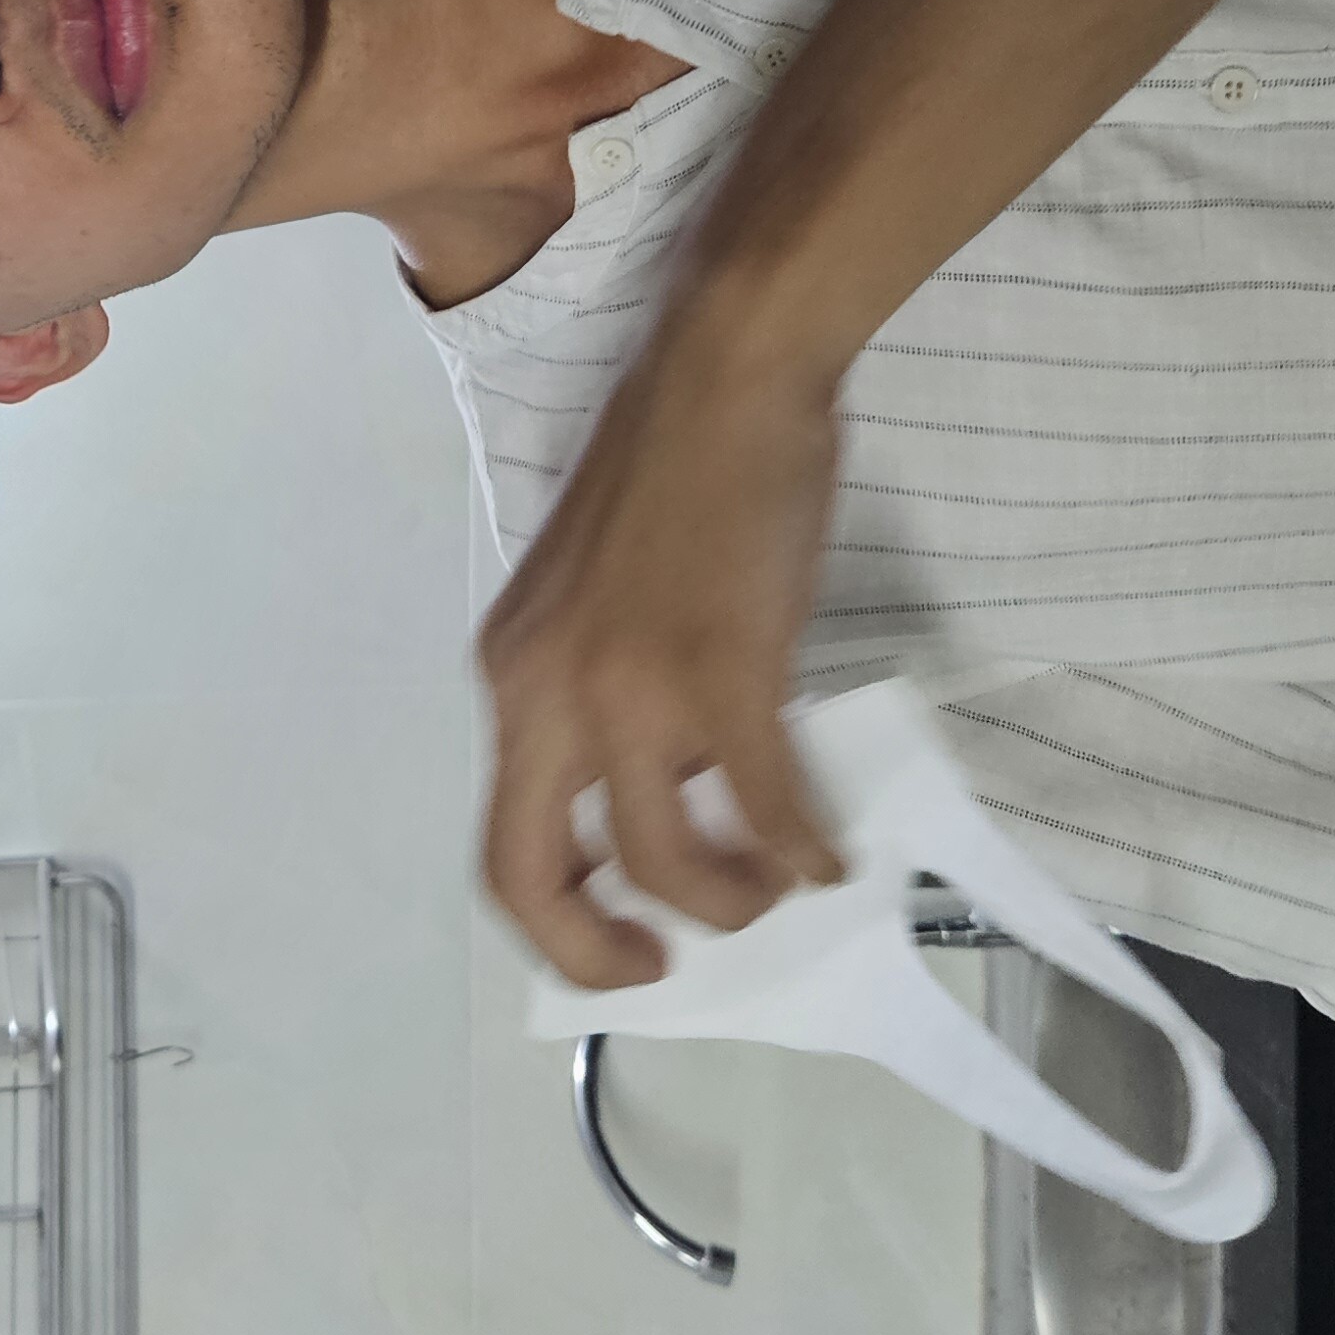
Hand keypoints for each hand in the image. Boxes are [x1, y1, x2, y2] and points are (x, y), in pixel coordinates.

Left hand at [475, 327, 853, 987]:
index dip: (555, 919)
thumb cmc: (677, 468)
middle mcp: (544, 690)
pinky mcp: (721, 671)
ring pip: (658, 860)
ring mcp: (628, 685)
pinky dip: (803, 847)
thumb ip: (604, 689)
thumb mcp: (594, 596)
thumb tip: (668, 785)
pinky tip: (834, 851)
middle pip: (530, 876)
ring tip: (776, 880)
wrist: (728, 374)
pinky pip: (762, 805)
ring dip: (727, 899)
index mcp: (512, 671)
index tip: (626, 935)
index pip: (501, 838)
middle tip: (670, 961)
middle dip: (596, 953)